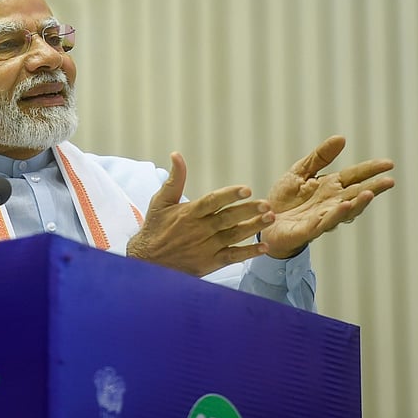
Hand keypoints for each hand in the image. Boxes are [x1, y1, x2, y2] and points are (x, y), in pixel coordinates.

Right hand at [127, 152, 275, 276]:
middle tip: (266, 204)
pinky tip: (264, 248)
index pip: (212, 202)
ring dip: (253, 228)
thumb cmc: (155, 228)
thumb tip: (176, 155)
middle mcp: (199, 230)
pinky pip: (232, 257)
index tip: (246, 189)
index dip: (229, 195)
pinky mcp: (209, 263)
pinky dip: (248, 253)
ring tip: (270, 219)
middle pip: (227, 219)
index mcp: (189, 213)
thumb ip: (174, 179)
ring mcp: (205, 247)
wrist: (148, 262)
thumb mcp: (161, 201)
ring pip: (233, 236)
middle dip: (248, 211)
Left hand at [260, 136, 394, 257]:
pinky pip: (323, 223)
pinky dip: (334, 216)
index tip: (389, 163)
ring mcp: (321, 217)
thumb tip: (341, 138)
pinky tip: (343, 206)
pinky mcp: (307, 230)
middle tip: (390, 181)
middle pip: (356, 194)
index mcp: (330, 187)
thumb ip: (320, 157)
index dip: (371, 170)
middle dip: (373, 188)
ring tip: (369, 194)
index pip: (355, 176)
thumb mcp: (300, 171)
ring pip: (345, 211)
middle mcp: (330, 203)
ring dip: (358, 203)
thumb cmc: (285, 198)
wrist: (263, 221)